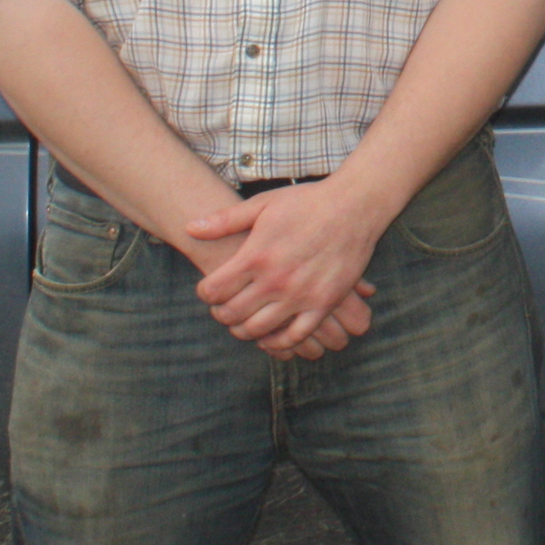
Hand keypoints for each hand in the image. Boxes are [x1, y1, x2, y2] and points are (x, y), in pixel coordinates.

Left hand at [188, 181, 389, 356]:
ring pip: (257, 330)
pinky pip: (294, 337)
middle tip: (224, 307)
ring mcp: (299, 295)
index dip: (205, 293)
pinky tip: (271, 335)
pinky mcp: (322, 304)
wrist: (355, 205)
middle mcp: (275, 280)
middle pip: (230, 314)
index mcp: (256, 256)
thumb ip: (225, 220)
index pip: (213, 291)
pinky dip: (278, 342)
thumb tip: (190, 228)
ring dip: (244, 329)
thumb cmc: (308, 202)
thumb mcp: (263, 204)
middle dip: (221, 313)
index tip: (211, 289)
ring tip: (244, 320)